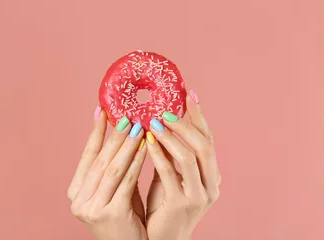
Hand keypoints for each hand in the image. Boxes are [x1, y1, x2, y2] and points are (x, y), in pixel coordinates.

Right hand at [68, 109, 147, 239]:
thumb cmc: (124, 219)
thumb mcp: (112, 192)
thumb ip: (113, 170)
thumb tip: (122, 135)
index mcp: (76, 192)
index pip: (87, 156)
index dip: (95, 133)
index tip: (102, 111)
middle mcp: (79, 200)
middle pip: (100, 160)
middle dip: (114, 136)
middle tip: (126, 116)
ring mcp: (92, 208)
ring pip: (113, 167)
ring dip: (127, 145)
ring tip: (138, 126)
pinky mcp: (110, 213)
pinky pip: (127, 180)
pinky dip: (137, 161)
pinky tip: (146, 147)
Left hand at [145, 91, 220, 239]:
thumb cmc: (165, 207)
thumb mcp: (171, 178)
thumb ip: (171, 155)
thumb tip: (160, 125)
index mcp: (212, 176)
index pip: (208, 140)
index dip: (199, 117)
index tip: (190, 95)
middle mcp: (212, 184)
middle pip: (205, 145)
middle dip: (187, 124)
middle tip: (167, 110)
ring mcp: (200, 195)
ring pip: (190, 156)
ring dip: (171, 136)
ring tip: (154, 122)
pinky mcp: (182, 204)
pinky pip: (169, 172)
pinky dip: (159, 154)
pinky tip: (147, 142)